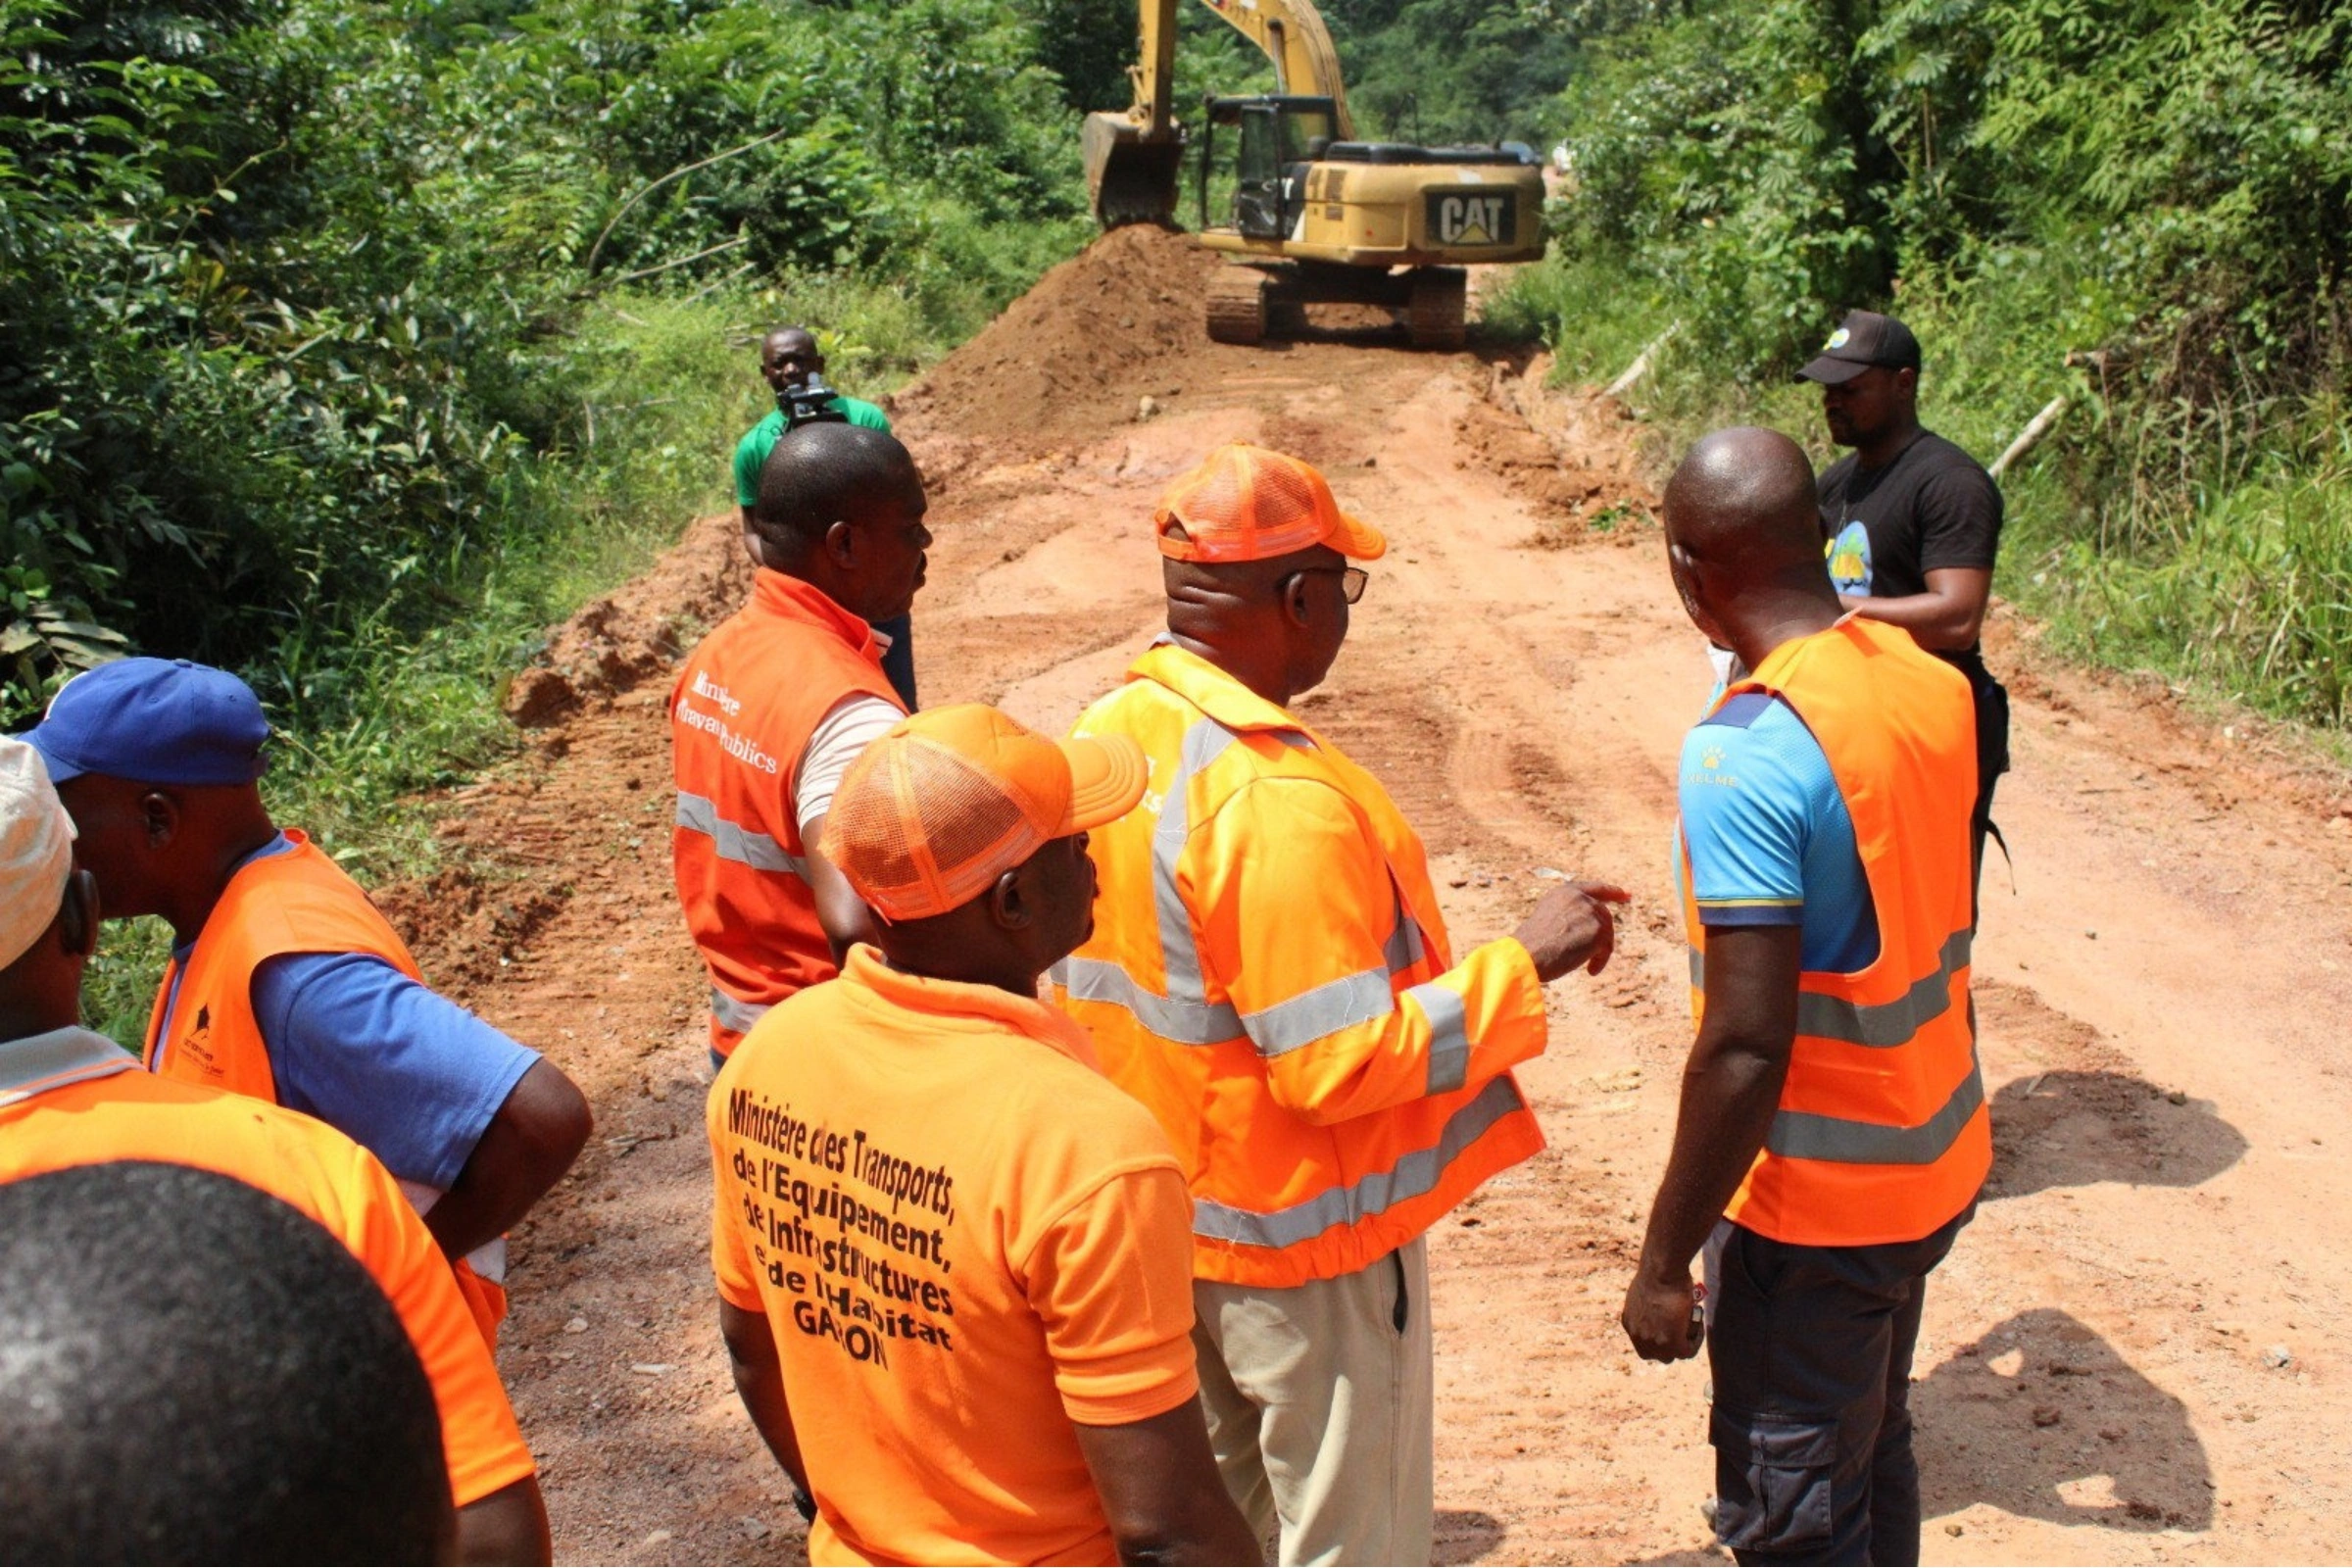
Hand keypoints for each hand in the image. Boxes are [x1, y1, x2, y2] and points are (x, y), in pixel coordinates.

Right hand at [1513, 880, 1630, 980]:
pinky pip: (1606, 948)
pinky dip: (1600, 961)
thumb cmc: (1530, 945)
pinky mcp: (1599, 930)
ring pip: (1606, 933)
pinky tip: (1590, 971)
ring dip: (1598, 951)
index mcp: (1564, 892)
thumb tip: (1589, 928)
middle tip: (1605, 950)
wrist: (1527, 953)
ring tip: (1587, 966)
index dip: (1613, 892)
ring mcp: (1590, 912)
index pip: (1595, 888)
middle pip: (1604, 914)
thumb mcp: (1549, 921)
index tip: (1627, 895)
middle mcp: (1580, 898)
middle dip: (1606, 932)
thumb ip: (1569, 917)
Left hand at [1621, 1269, 1703, 1362]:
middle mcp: (1637, 1336)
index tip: (1671, 1327)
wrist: (1662, 1271)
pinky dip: (1696, 1341)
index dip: (1658, 1338)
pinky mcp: (1672, 1343)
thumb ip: (1650, 1308)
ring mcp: (1653, 1342)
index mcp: (1629, 1323)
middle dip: (1669, 1345)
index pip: (1643, 1343)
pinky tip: (1699, 1327)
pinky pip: (1687, 1351)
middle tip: (1683, 1330)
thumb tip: (1661, 1313)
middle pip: (1656, 1354)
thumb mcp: (1646, 1293)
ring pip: (1671, 1355)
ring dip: (1683, 1344)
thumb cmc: (1656, 1273)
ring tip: (1692, 1327)